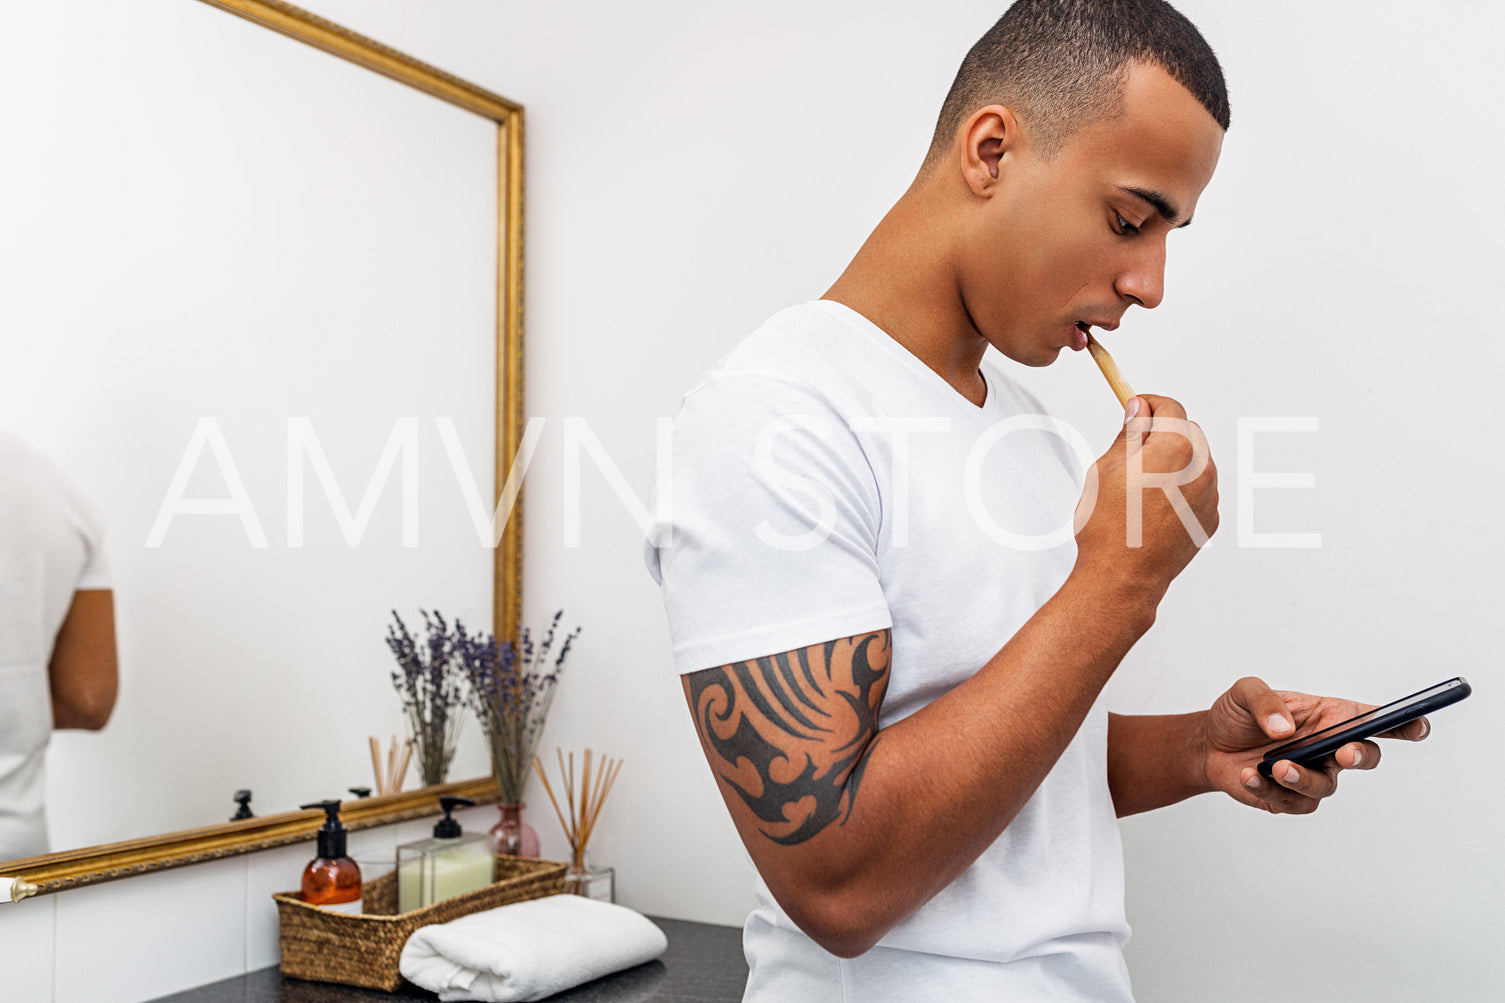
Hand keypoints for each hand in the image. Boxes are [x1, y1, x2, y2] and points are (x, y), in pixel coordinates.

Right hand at [1073, 395, 1218, 605]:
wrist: (1122, 577)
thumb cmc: (1109, 527)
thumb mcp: (1106, 469)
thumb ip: (1129, 434)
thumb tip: (1139, 411)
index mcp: (1175, 449)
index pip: (1170, 408)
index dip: (1149, 404)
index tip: (1134, 409)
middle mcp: (1201, 469)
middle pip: (1188, 432)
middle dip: (1164, 432)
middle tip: (1132, 449)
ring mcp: (1209, 496)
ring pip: (1197, 460)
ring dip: (1175, 460)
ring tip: (1140, 484)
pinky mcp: (1209, 519)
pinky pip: (1200, 489)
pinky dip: (1182, 487)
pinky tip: (1153, 505)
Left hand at [1200, 676, 1430, 813]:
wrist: (1208, 745)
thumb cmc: (1236, 715)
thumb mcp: (1244, 693)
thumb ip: (1264, 701)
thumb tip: (1285, 728)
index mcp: (1328, 717)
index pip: (1373, 720)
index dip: (1402, 723)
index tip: (1418, 725)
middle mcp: (1328, 746)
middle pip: (1364, 756)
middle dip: (1359, 756)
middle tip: (1342, 753)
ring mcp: (1313, 774)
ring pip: (1326, 786)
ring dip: (1303, 778)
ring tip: (1275, 767)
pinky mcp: (1291, 798)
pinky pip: (1292, 802)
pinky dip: (1268, 790)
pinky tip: (1248, 776)